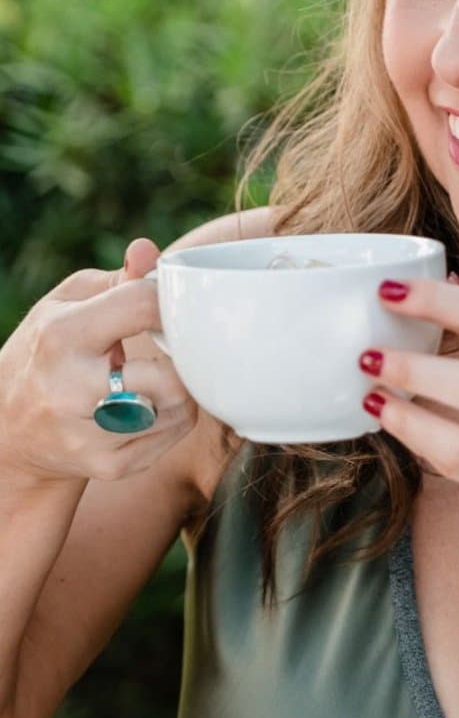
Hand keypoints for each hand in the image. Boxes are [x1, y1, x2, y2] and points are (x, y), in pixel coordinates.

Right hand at [0, 238, 198, 485]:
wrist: (9, 431)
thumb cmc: (47, 352)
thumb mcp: (65, 305)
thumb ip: (117, 279)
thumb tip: (149, 252)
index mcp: (61, 336)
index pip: (142, 306)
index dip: (168, 301)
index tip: (170, 306)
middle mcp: (72, 389)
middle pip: (170, 376)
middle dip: (180, 358)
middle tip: (171, 350)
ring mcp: (90, 435)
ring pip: (180, 408)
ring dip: (182, 388)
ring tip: (157, 376)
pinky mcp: (110, 465)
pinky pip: (175, 434)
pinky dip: (174, 416)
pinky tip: (149, 404)